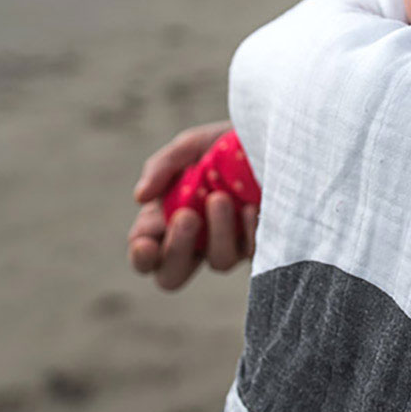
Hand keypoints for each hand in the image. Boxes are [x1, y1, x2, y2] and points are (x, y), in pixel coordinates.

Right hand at [127, 121, 257, 289]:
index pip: (145, 255)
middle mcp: (196, 240)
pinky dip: (249, 229)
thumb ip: (161, 167)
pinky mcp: (261, 242)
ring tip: (220, 198)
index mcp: (166, 221)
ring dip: (218, 231)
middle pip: (173, 276)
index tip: (145, 244)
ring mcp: (230, 243)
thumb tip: (140, 196)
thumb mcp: (189, 147)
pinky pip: (252, 251)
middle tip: (187, 217)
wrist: (270, 135)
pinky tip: (250, 206)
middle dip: (177, 251)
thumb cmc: (222, 145)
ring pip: (219, 262)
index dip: (142, 257)